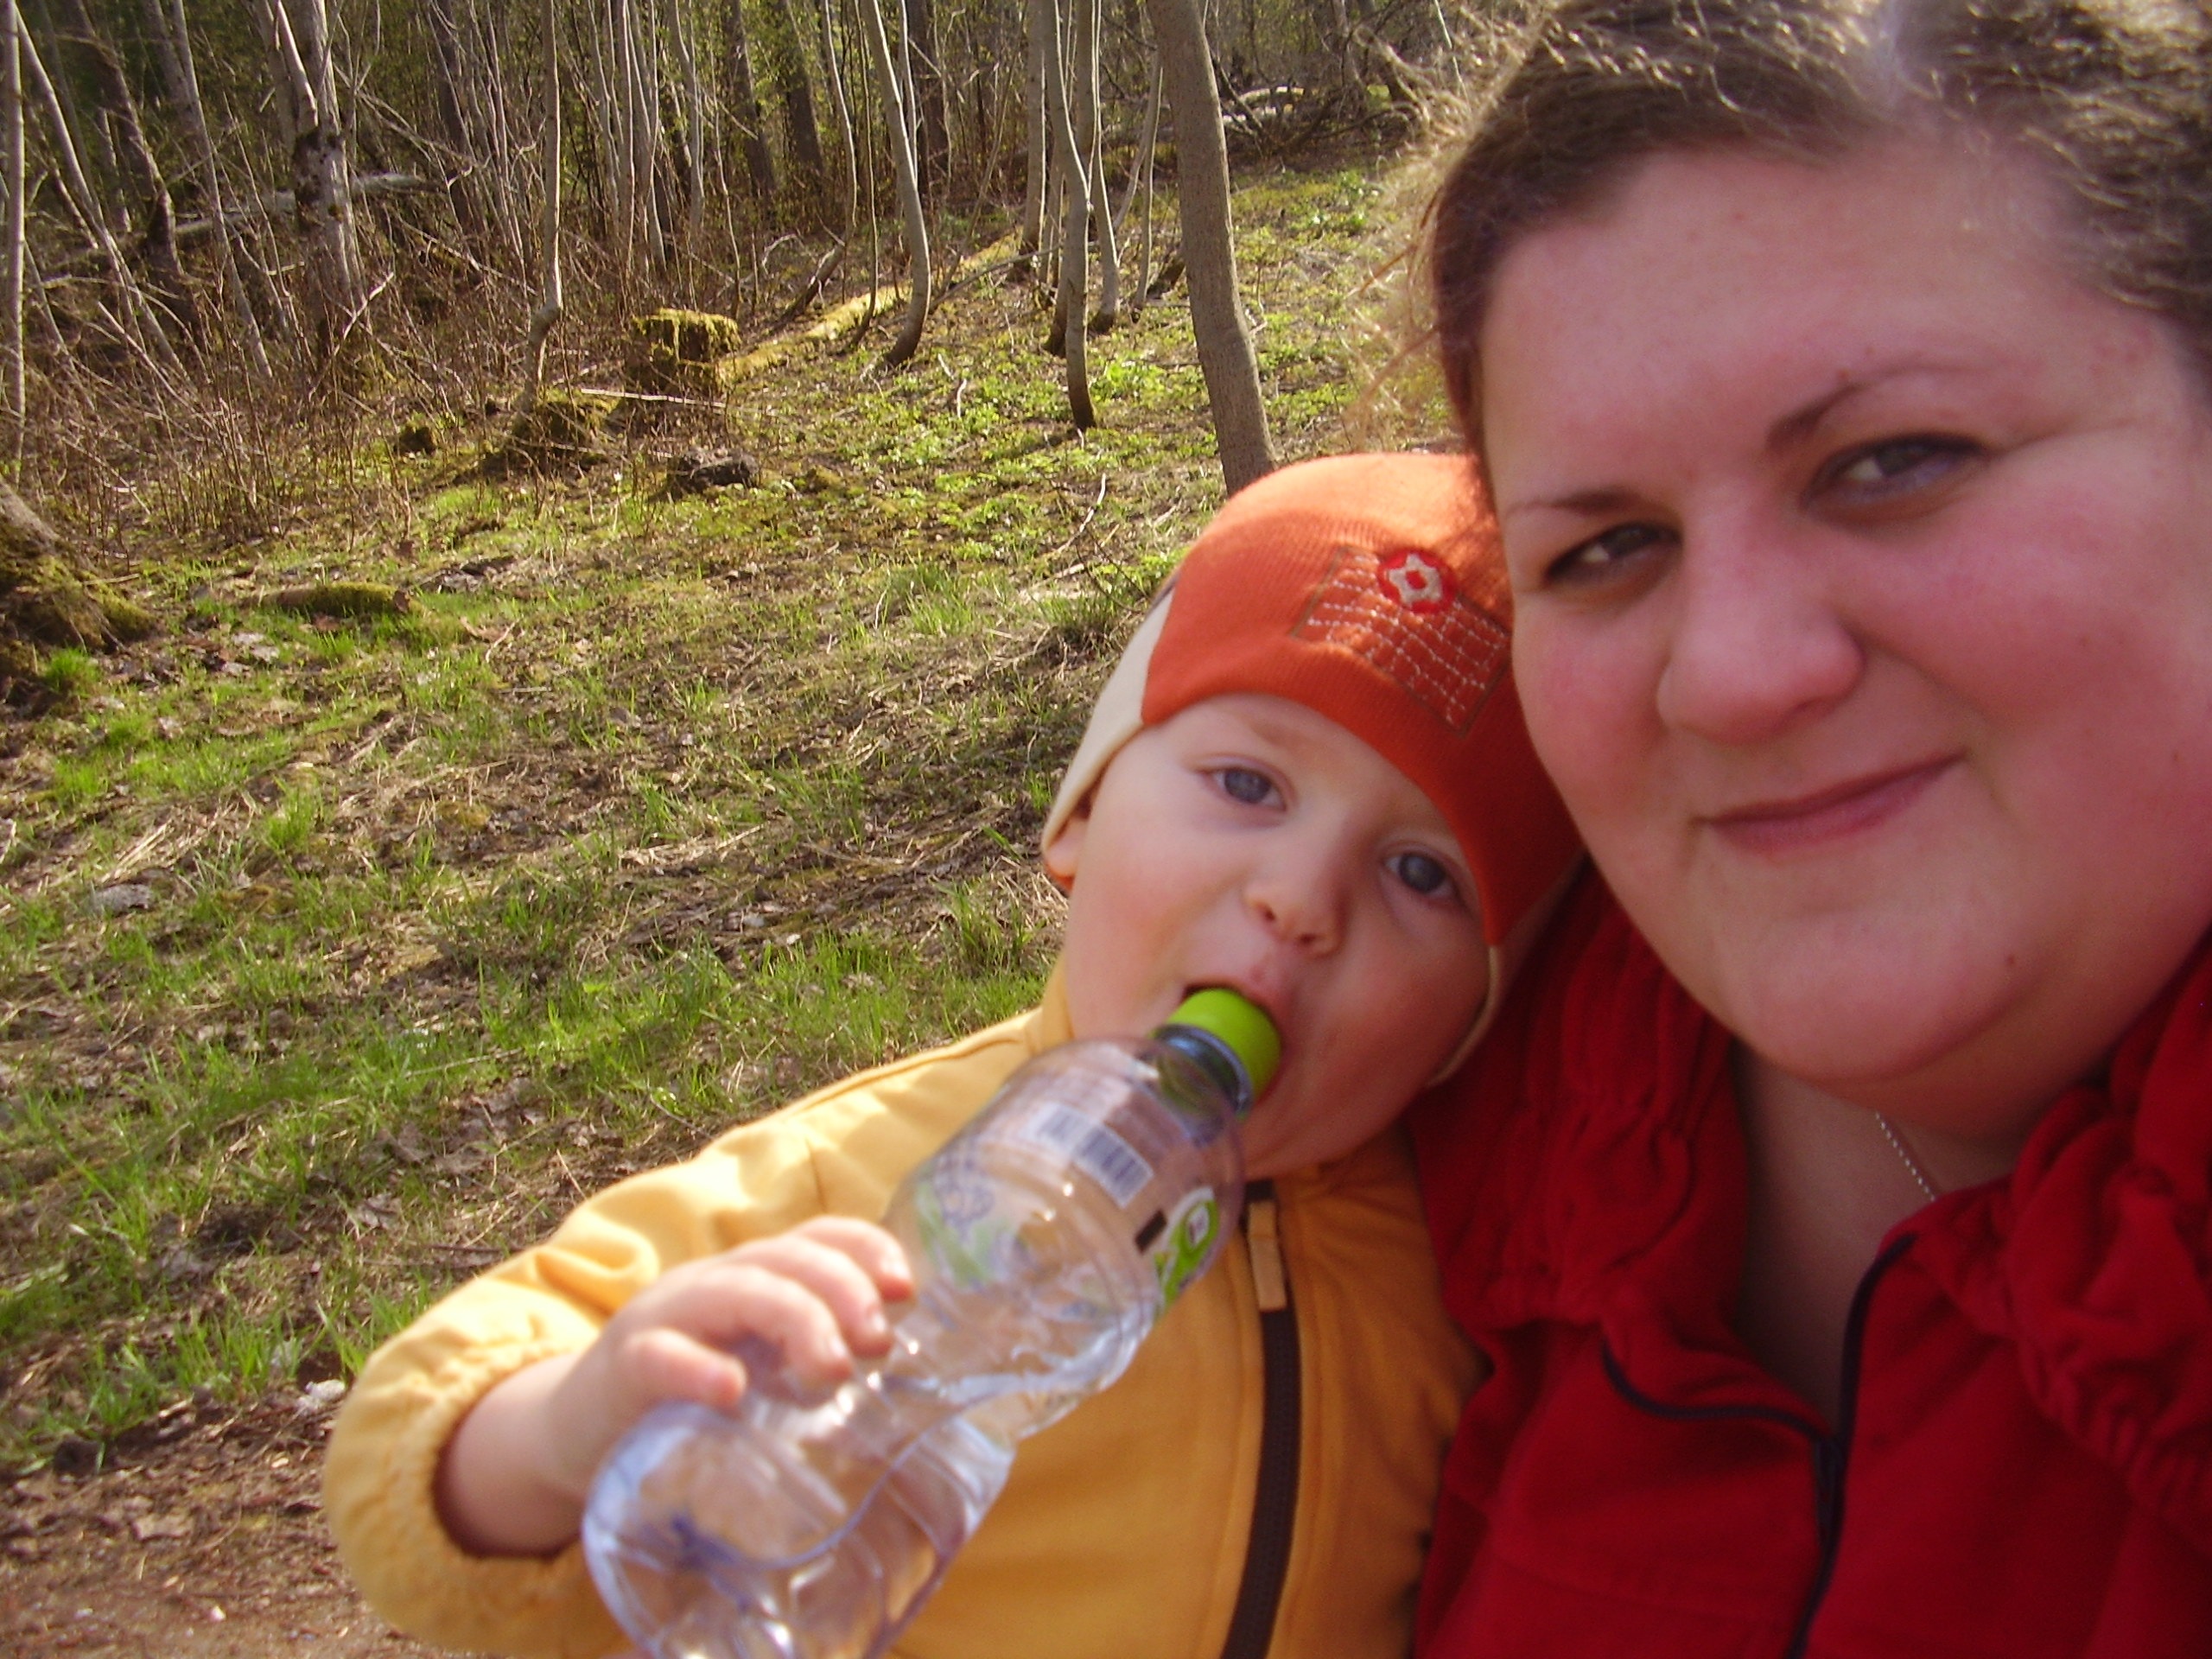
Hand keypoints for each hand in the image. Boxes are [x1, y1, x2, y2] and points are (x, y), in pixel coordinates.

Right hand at [435, 1216, 912, 1555]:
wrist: (578, 1433)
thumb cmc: (691, 1400)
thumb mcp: (759, 1371)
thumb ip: (811, 1365)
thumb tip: (904, 1386)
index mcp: (754, 1278)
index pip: (817, 1237)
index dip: (867, 1250)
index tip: (906, 1290)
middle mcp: (714, 1283)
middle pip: (786, 1259)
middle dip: (843, 1290)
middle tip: (877, 1344)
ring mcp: (666, 1318)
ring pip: (734, 1291)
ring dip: (794, 1321)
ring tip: (832, 1370)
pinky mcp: (623, 1368)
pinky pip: (658, 1357)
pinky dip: (697, 1370)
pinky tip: (732, 1392)